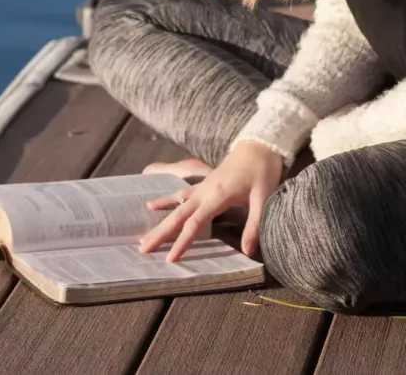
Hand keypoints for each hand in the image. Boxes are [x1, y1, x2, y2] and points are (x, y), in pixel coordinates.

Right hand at [138, 141, 283, 262]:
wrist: (258, 147)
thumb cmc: (262, 172)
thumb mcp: (263, 199)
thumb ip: (254, 225)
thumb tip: (247, 251)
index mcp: (217, 196)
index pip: (195, 223)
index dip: (182, 242)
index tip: (170, 259)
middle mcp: (204, 191)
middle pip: (178, 215)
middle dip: (160, 233)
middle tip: (142, 249)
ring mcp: (202, 187)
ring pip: (175, 207)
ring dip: (159, 221)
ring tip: (143, 236)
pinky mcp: (203, 184)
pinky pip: (180, 195)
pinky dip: (165, 201)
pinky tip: (151, 205)